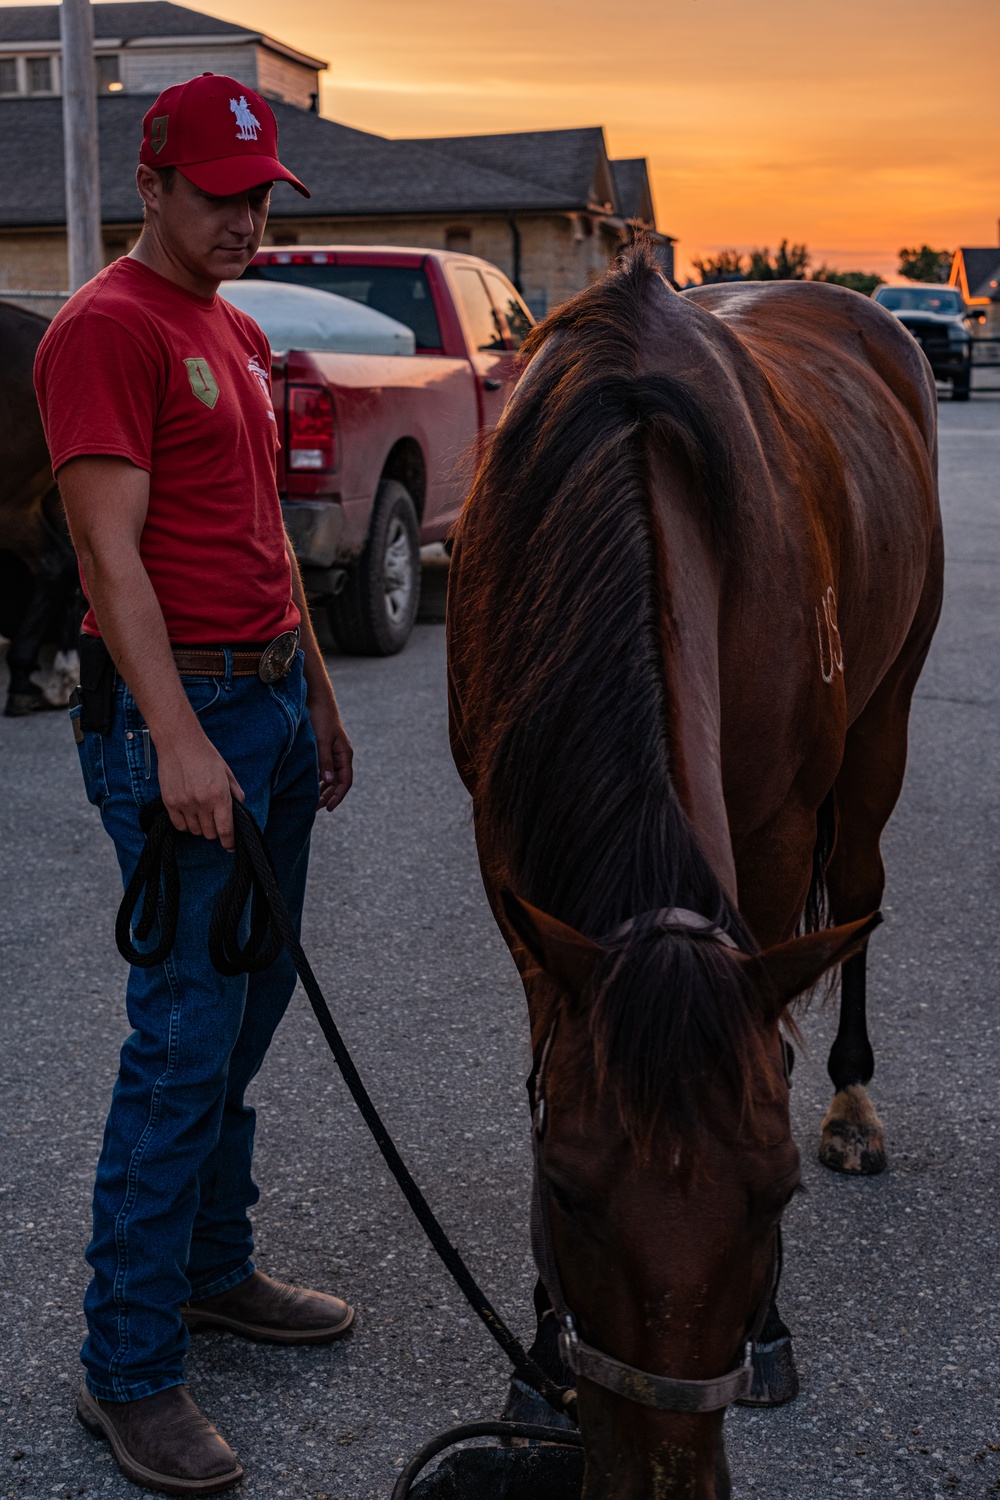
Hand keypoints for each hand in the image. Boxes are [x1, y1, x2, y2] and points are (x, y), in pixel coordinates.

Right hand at [156, 729, 244, 849]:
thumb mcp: (227, 773)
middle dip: (215, 831)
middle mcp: (202, 803)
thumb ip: (235, 793)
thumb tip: (239, 810)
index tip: (230, 846)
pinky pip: (179, 825)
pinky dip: (185, 825)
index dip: (229, 842)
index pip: (225, 829)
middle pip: (210, 833)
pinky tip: (189, 815)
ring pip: (195, 831)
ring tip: (201, 814)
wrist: (179, 742)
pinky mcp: (169, 803)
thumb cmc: (206, 755)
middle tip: (215, 821)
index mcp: (219, 795)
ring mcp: (184, 804)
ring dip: (200, 827)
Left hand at [308, 691, 352, 810]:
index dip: (338, 796)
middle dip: (329, 796)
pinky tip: (310, 786)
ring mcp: (333, 753)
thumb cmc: (321, 718)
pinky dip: (318, 780)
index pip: (345, 781)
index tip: (328, 808)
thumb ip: (325, 761)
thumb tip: (328, 782)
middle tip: (316, 809)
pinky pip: (324, 770)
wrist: (317, 700)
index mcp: (345, 754)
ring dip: (323, 790)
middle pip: (338, 782)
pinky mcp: (324, 750)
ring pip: (331, 777)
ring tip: (312, 802)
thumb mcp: (322, 741)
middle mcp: (341, 756)